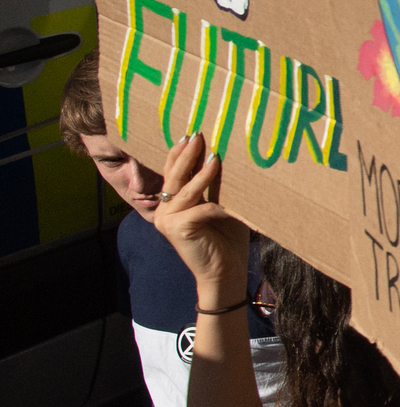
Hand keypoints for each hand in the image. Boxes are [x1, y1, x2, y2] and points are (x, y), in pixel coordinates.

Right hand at [152, 134, 249, 303]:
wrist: (225, 273)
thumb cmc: (227, 239)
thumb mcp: (221, 207)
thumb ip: (217, 188)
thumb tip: (226, 157)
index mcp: (172, 204)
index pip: (174, 173)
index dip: (181, 152)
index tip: (192, 133)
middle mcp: (164, 210)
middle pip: (174, 176)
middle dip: (186, 154)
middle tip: (198, 134)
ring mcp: (167, 220)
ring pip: (185, 190)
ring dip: (201, 172)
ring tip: (214, 155)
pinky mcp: (177, 230)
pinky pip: (199, 209)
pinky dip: (216, 202)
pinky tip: (228, 198)